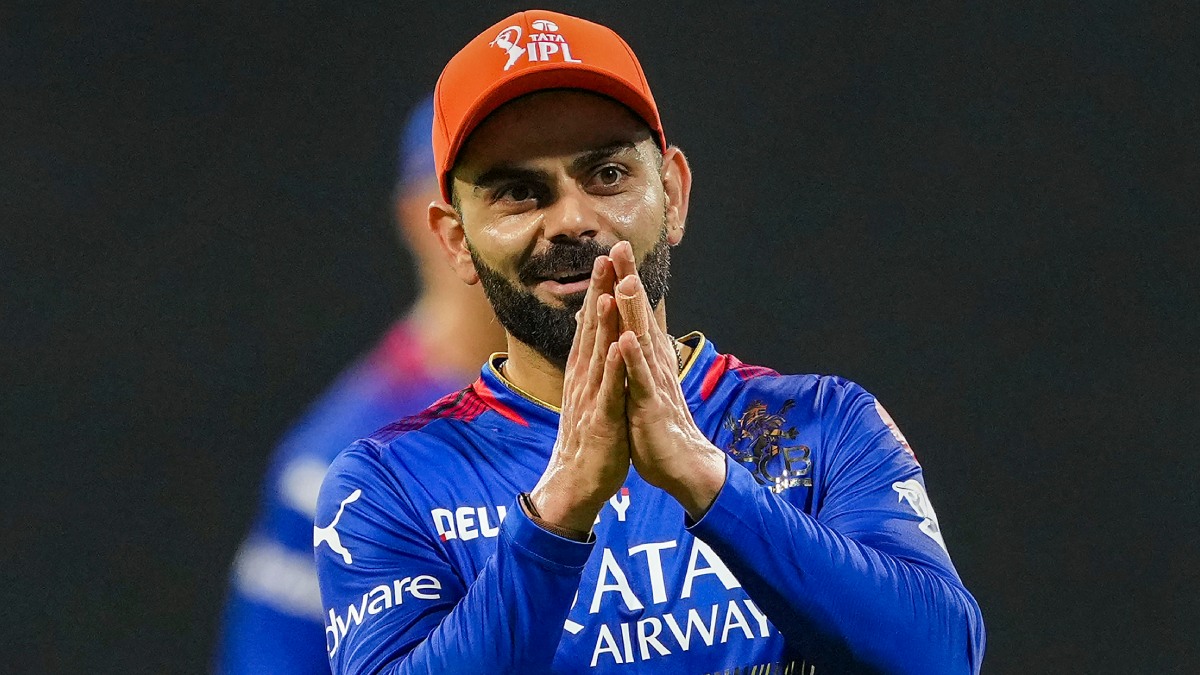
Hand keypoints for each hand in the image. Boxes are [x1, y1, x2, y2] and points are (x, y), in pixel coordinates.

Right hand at [529, 254, 630, 531]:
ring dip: (603, 323)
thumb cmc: (588, 437)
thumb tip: (594, 335)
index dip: (598, 290)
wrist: (575, 482)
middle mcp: (584, 378)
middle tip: (605, 257)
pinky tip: (617, 347)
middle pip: (592, 329)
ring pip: (598, 354)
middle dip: (599, 292)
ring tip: (607, 291)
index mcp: (584, 371)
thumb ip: (592, 363)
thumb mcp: (590, 393)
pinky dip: (613, 367)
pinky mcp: (602, 419)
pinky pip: (608, 390)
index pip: (592, 323)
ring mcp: (591, 397)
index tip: (606, 259)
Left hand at [609, 241, 725, 517]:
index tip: (614, 250)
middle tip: (620, 246)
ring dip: (632, 311)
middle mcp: (653, 363)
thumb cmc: (658, 425)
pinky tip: (627, 339)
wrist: (682, 463)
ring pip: (641, 340)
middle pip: (640, 315)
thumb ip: (636, 356)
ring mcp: (653, 382)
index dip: (624, 281)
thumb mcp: (641, 383)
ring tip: (623, 281)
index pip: (634, 313)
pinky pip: (640, 379)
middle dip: (629, 280)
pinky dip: (633, 359)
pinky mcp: (650, 405)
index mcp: (647, 357)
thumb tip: (631, 330)